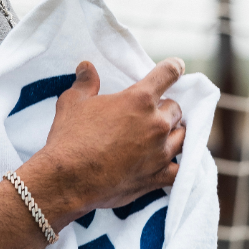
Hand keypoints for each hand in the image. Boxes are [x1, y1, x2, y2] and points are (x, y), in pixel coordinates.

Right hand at [22, 58, 185, 219]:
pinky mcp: (157, 176)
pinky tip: (167, 165)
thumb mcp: (72, 103)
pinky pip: (179, 170)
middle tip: (149, 113)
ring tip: (159, 136)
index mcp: (139, 99)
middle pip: (175, 108)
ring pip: (181, 136)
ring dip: (173, 133)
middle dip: (164, 108)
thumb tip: (87, 67)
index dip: (174, 68)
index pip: (168, 75)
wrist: (66, 181)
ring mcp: (160, 152)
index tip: (177, 67)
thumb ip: (85, 83)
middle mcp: (156, 124)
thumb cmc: (69, 138)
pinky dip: (175, 166)